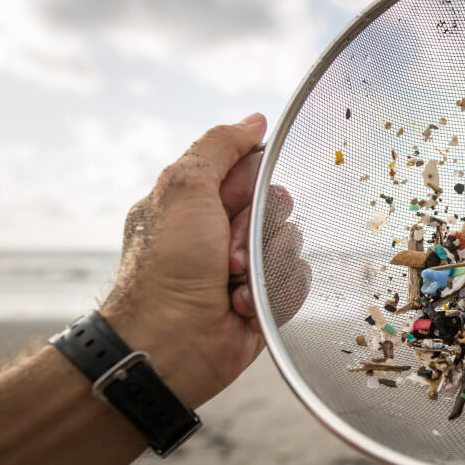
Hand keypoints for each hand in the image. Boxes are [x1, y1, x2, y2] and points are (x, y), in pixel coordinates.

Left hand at [101, 113, 309, 407]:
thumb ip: (218, 146)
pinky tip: (242, 306)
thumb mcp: (183, 187)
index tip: (234, 201)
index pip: (252, 168)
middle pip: (278, 204)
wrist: (170, 343)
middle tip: (226, 251)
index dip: (253, 182)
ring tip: (231, 284)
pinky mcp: (265, 300)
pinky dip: (274, 293)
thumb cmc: (167, 267)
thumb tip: (255, 121)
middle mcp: (223, 231)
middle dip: (258, 227)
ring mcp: (246, 267)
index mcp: (200, 200)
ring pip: (292, 242)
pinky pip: (297, 280)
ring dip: (264, 264)